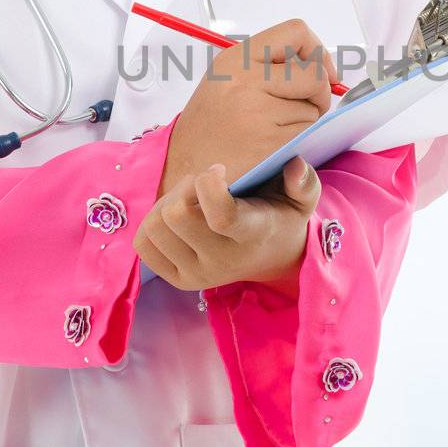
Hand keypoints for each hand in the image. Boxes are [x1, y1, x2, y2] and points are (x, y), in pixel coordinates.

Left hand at [133, 156, 321, 295]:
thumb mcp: (301, 198)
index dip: (208, 183)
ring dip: (167, 203)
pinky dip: (154, 223)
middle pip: (175, 216)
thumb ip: (304, 181)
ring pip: (155, 227)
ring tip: (190, 200)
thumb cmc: (282, 217)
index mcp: (252, 237)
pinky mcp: (178, 281)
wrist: (273, 258)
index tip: (219, 170)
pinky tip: (177, 218)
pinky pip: (143, 244)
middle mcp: (222, 261)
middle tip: (202, 183)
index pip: (220, 215)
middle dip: (184, 187)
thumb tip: (293, 166)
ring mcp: (197, 274)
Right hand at [157, 19, 338, 197]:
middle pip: (314, 74)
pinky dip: (298, 139)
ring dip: (304, 119)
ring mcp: (258, 112)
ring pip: (313, 108)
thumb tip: (320, 63)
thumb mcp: (227, 78)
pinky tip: (273, 143)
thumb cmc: (211, 122)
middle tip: (306, 104)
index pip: (296, 32)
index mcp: (236, 59)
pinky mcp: (269, 142)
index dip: (317, 50)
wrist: (184, 164)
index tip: (322, 69)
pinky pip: (305, 134)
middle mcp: (246, 80)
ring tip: (274, 126)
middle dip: (320, 92)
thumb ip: (268, 64)